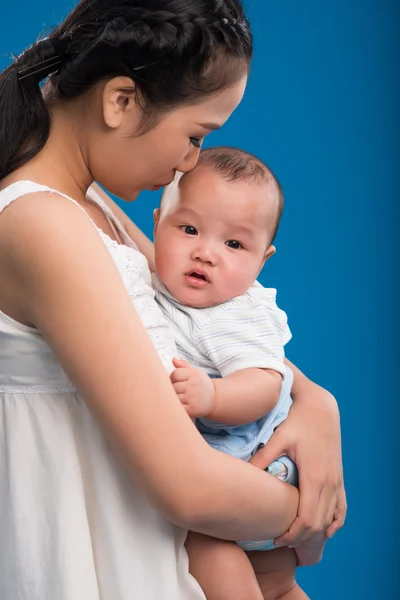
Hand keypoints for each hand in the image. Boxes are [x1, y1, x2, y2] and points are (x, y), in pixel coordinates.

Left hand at [170, 358, 215, 418]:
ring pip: (174, 397)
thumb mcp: (195, 372)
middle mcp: (193, 385)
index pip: (175, 374)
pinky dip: (177, 407)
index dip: (172, 378)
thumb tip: (173, 360)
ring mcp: (193, 398)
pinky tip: (181, 405)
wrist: (215, 398)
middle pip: (173, 386)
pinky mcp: (192, 409)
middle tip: (177, 391)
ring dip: (174, 398)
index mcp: (194, 374)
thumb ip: (183, 366)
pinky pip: (177, 407)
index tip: (175, 382)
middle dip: (172, 389)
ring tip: (179, 398)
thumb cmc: (201, 384)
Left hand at [249, 378, 345, 560]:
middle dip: (300, 538)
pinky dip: (334, 523)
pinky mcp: (339, 478)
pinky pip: (341, 508)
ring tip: (294, 537)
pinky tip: (325, 531)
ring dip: (315, 533)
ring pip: (330, 519)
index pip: (307, 519)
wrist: (320, 408)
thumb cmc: (298, 421)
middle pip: (318, 524)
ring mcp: (337, 481)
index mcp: (314, 476)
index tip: (276, 538)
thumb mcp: (279, 437)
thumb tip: (243, 473)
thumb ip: (263, 457)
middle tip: (279, 540)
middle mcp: (329, 482)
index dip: (293, 534)